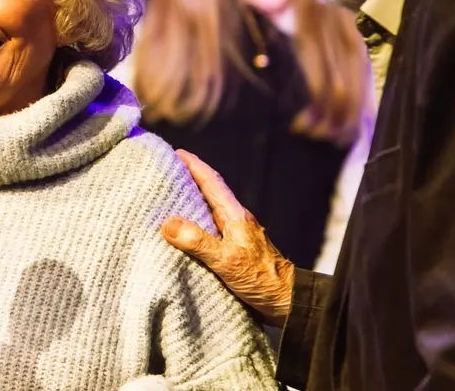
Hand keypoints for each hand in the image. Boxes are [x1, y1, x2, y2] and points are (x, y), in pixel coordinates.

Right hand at [161, 149, 294, 325]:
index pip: (212, 183)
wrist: (288, 302)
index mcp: (235, 216)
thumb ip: (198, 242)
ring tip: (169, 199)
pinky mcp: (236, 251)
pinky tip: (184, 233)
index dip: (194, 166)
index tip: (176, 152)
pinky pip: (210, 230)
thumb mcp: (227, 261)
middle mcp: (236, 221)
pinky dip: (195, 224)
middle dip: (189, 179)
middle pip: (210, 193)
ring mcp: (237, 236)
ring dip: (191, 202)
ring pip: (210, 212)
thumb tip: (168, 223)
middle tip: (166, 172)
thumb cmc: (262, 280)